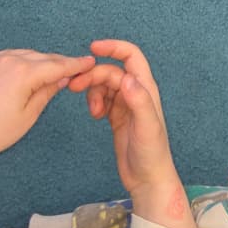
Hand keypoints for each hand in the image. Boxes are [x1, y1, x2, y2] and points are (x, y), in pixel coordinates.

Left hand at [0, 49, 92, 162]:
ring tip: (53, 72)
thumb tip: (61, 78)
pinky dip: (23, 61)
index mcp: (23, 73)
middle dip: (59, 62)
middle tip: (75, 68)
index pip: (56, 66)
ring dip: (41, 61)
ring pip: (27, 55)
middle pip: (43, 57)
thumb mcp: (29, 115)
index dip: (75, 64)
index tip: (89, 61)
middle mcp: (10, 60)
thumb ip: (47, 92)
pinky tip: (28, 71)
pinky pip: (10, 57)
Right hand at [68, 40, 178, 202]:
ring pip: (104, 85)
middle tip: (75, 87)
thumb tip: (126, 78)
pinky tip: (95, 115)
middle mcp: (136, 92)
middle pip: (110, 71)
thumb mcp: (147, 126)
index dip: (113, 47)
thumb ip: (139, 101)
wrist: (147, 180)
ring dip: (92, 92)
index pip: (131, 56)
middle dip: (93, 75)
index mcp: (146, 89)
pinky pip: (101, 99)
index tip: (92, 48)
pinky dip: (94, 102)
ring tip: (92, 111)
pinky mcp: (117, 116)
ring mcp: (126, 104)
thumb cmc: (152, 154)